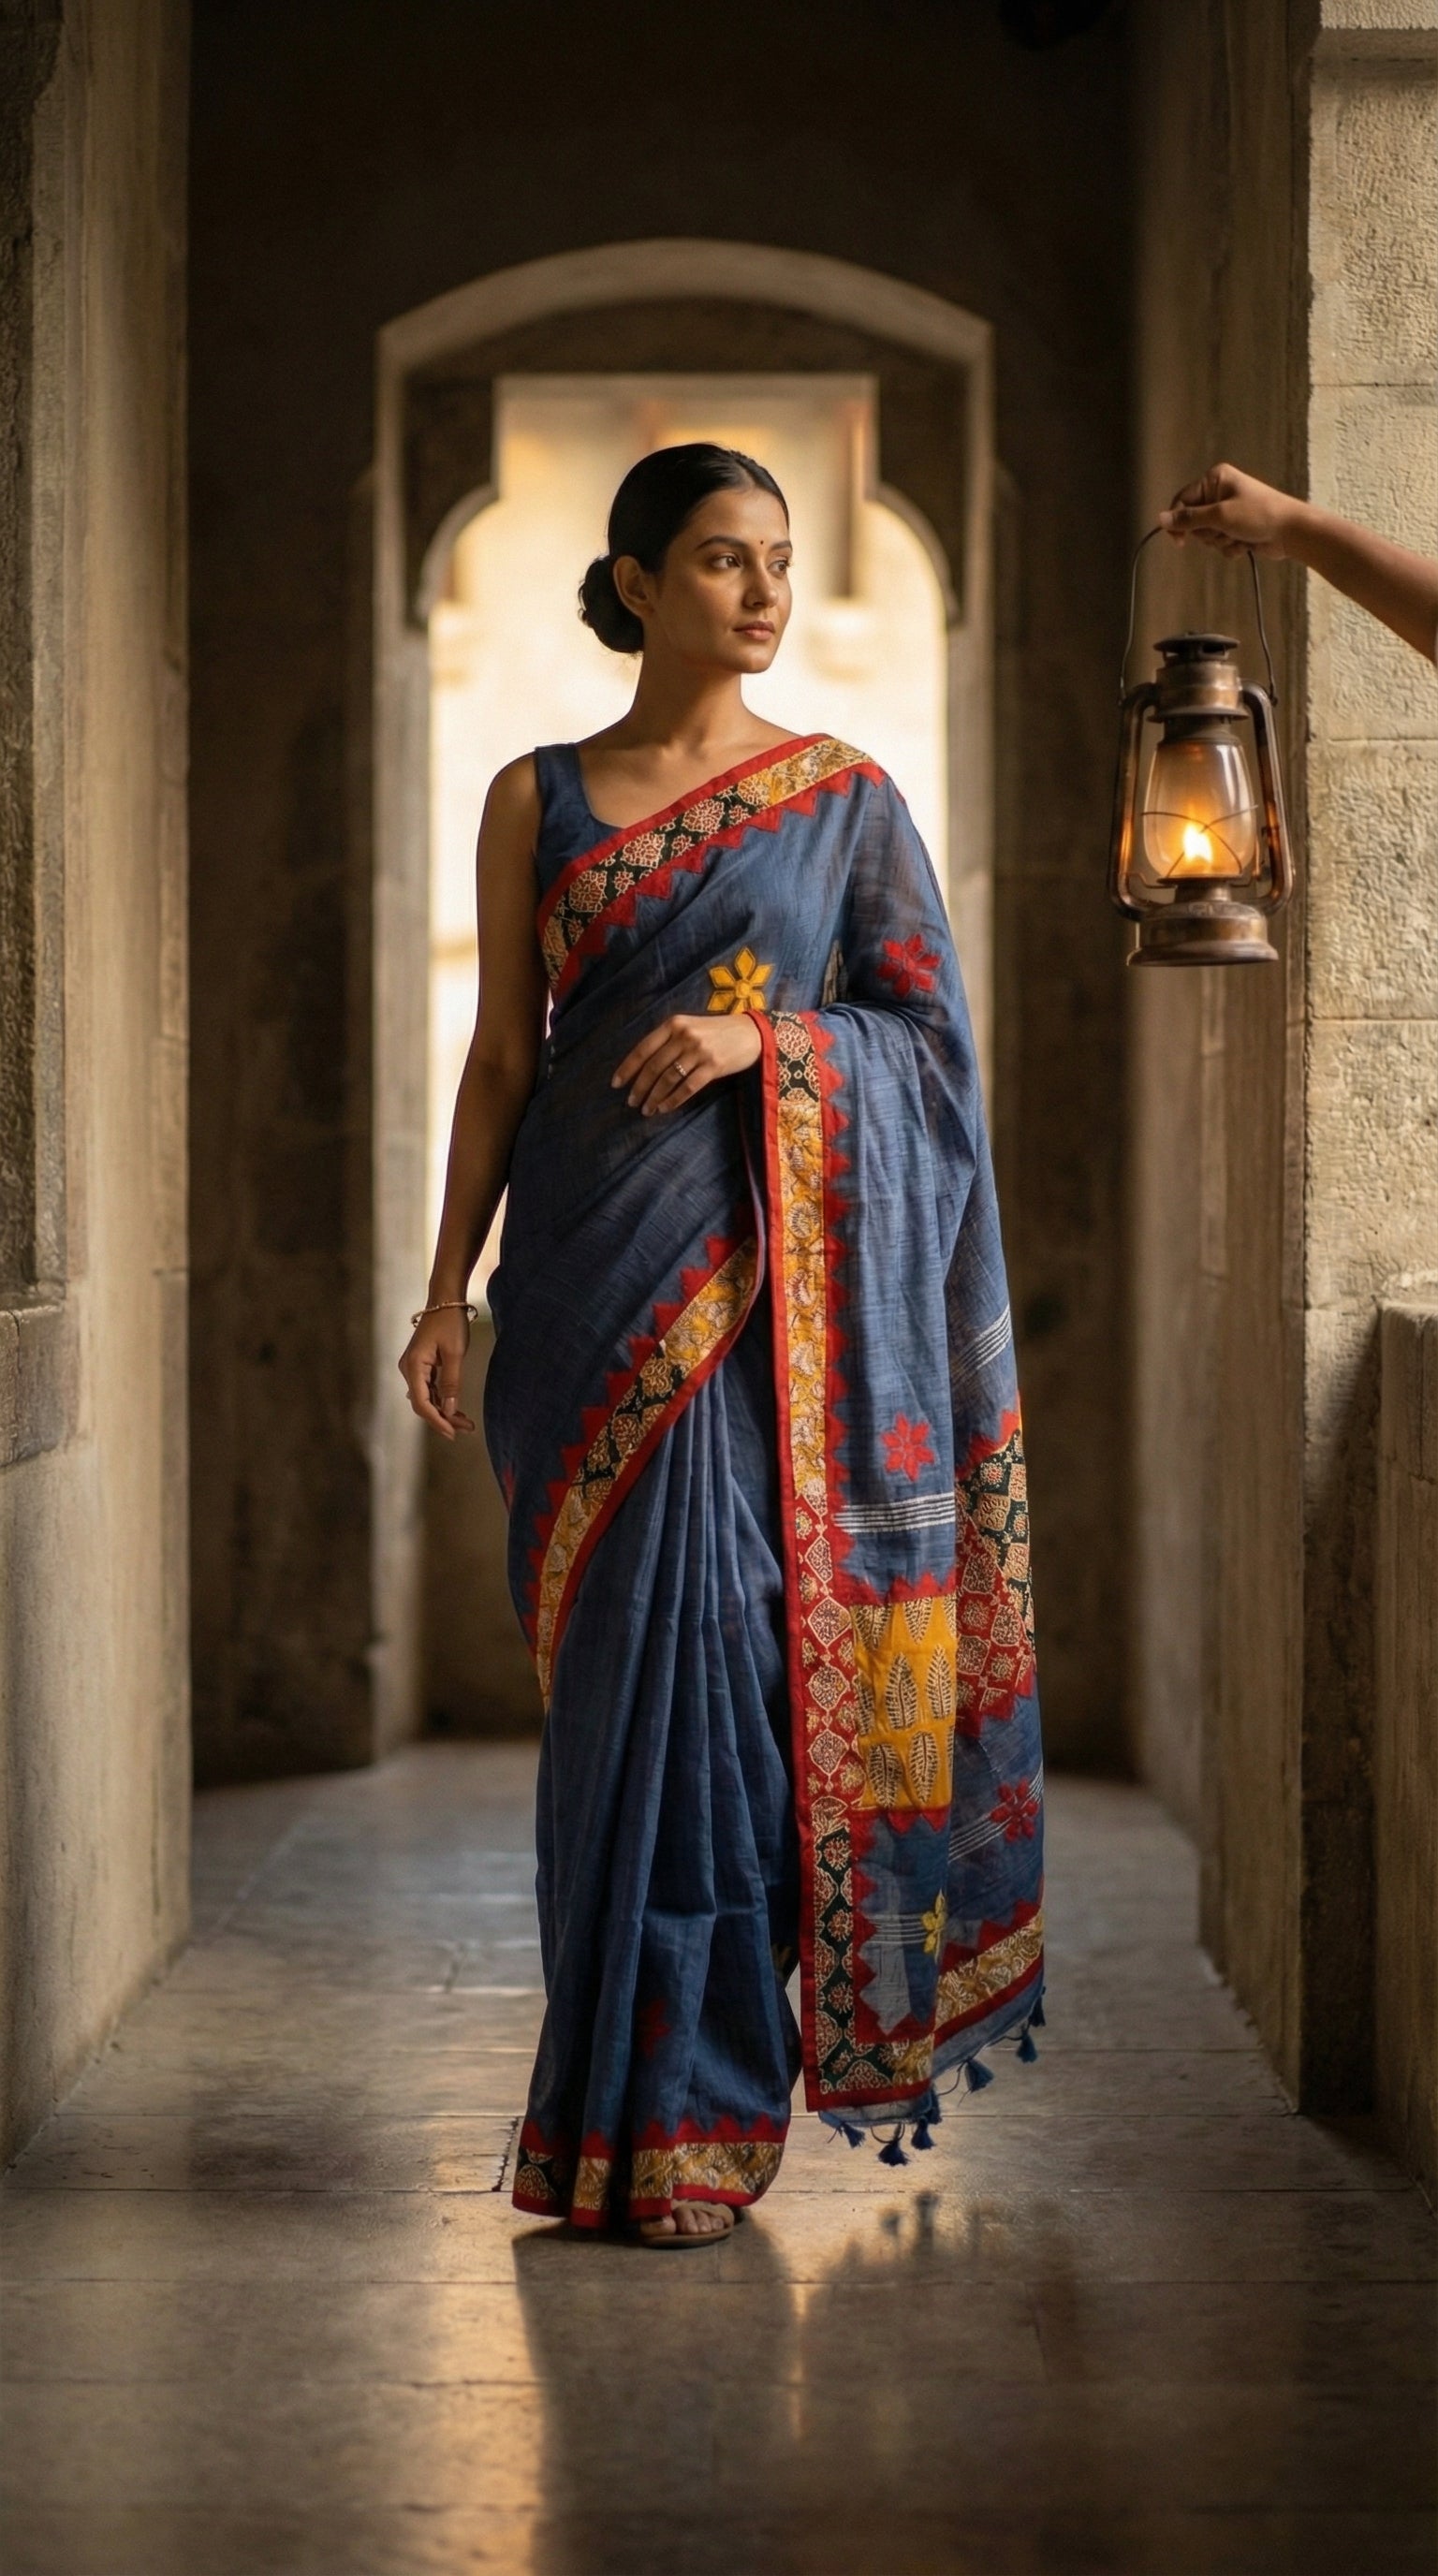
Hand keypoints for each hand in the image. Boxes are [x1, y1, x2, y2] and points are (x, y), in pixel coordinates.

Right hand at [398, 1306, 475, 1439]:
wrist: (445, 1299)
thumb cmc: (450, 1322)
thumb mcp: (455, 1353)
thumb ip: (451, 1383)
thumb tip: (448, 1410)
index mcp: (413, 1366)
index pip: (421, 1403)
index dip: (437, 1420)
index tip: (452, 1433)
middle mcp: (409, 1369)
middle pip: (423, 1403)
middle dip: (443, 1418)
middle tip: (465, 1429)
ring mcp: (414, 1367)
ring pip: (426, 1397)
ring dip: (443, 1411)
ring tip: (465, 1423)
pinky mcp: (421, 1365)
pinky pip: (429, 1388)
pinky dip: (441, 1399)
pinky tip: (455, 1409)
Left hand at [612, 1010, 761, 1116]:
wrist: (751, 1033)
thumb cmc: (716, 1032)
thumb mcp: (690, 1027)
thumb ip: (668, 1040)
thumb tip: (643, 1066)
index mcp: (674, 1024)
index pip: (643, 1048)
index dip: (628, 1068)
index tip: (616, 1084)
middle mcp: (684, 1036)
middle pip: (654, 1067)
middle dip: (639, 1087)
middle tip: (631, 1102)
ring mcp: (699, 1051)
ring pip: (668, 1079)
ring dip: (654, 1097)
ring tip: (646, 1109)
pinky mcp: (713, 1067)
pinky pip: (687, 1088)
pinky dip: (672, 1100)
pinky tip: (664, 1108)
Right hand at [1160, 463, 1299, 559]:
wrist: (1291, 531)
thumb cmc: (1257, 515)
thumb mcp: (1220, 516)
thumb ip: (1188, 519)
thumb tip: (1159, 518)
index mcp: (1214, 479)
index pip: (1182, 500)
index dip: (1178, 522)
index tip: (1179, 542)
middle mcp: (1220, 492)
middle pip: (1194, 521)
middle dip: (1208, 533)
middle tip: (1225, 530)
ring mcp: (1229, 511)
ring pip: (1207, 536)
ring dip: (1221, 542)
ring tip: (1239, 536)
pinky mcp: (1237, 528)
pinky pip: (1221, 543)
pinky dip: (1231, 547)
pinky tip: (1246, 543)